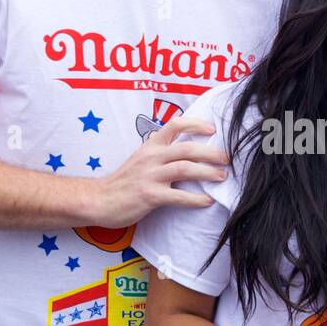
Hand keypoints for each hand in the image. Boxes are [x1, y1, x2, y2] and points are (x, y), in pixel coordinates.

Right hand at [93, 116, 229, 226]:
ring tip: (222, 177)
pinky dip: (196, 199)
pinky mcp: (150, 195)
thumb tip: (190, 153)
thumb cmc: (124, 181)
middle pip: (187, 148)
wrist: (99, 199)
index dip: (196, 124)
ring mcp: (150, 176)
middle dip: (211, 153)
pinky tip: (207, 201)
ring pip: (185, 168)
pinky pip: (178, 196)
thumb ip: (162, 153)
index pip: (174, 124)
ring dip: (207, 172)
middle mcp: (151, 157)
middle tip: (227, 159)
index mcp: (151, 145)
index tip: (212, 130)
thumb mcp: (141, 159)